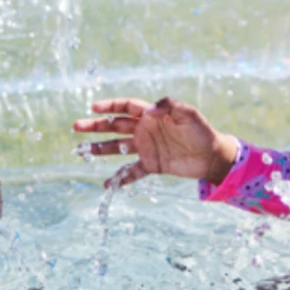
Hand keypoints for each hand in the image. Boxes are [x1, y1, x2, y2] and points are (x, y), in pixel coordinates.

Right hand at [73, 97, 237, 188]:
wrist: (212, 156)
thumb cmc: (201, 131)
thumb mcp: (188, 114)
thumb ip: (169, 107)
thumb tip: (149, 109)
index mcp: (151, 115)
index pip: (126, 107)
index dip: (110, 106)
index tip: (93, 108)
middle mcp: (145, 130)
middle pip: (115, 126)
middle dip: (96, 126)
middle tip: (77, 126)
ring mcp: (146, 148)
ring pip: (117, 147)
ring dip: (100, 149)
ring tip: (82, 151)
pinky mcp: (151, 165)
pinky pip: (131, 171)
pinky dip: (119, 178)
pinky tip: (106, 184)